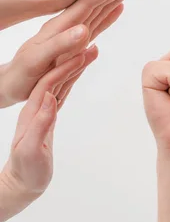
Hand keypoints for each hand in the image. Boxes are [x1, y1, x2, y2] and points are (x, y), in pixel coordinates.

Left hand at [0, 0, 136, 107]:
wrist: (12, 84)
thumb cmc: (22, 74)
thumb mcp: (38, 60)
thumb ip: (61, 45)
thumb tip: (83, 32)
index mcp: (60, 28)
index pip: (88, 4)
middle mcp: (68, 28)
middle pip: (96, 2)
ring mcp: (71, 35)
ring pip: (97, 11)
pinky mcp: (74, 45)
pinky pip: (95, 25)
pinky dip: (108, 16)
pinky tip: (116, 10)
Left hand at [0, 48, 96, 221]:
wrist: (22, 181)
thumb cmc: (27, 169)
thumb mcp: (31, 151)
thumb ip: (40, 125)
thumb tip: (50, 99)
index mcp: (33, 110)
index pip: (50, 81)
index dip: (65, 66)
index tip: (82, 51)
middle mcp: (39, 103)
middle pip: (57, 73)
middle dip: (73, 56)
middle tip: (93, 40)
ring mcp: (45, 106)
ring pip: (63, 78)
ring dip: (77, 61)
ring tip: (94, 46)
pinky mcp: (52, 111)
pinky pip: (66, 87)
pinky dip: (76, 75)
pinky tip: (84, 65)